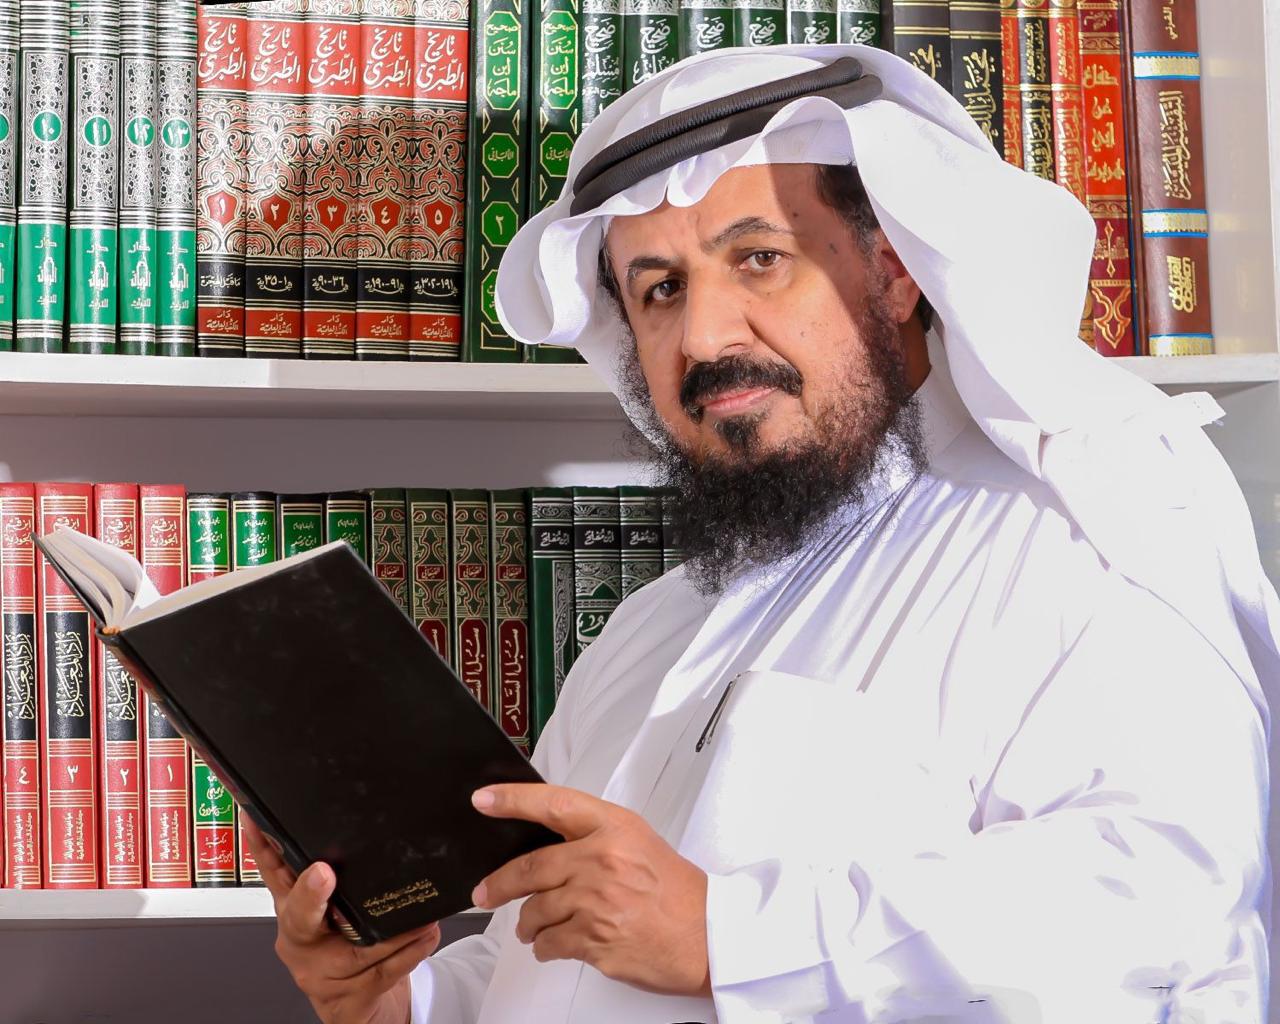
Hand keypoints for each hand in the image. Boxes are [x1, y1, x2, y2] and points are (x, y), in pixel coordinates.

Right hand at [243, 816, 440, 1023]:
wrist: (356, 1004)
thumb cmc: (346, 948)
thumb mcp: (333, 909)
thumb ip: (334, 871)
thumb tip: (351, 811)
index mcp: (293, 911)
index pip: (273, 873)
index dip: (262, 847)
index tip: (258, 819)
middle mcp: (299, 943)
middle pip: (300, 918)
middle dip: (310, 894)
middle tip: (323, 872)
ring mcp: (320, 975)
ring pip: (357, 951)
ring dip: (393, 931)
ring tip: (420, 914)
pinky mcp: (348, 1000)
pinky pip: (382, 974)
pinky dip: (409, 954)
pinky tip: (426, 935)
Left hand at [470, 784, 709, 995]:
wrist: (708, 935)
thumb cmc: (677, 891)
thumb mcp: (639, 843)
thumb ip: (594, 838)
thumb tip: (547, 844)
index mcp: (614, 828)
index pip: (554, 804)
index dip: (513, 800)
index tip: (484, 800)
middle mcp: (602, 860)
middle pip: (530, 867)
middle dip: (498, 884)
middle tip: (484, 892)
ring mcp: (596, 901)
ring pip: (535, 911)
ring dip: (527, 923)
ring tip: (533, 927)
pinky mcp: (594, 939)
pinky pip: (549, 943)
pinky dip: (544, 947)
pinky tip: (553, 944)